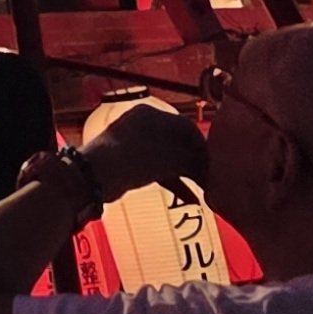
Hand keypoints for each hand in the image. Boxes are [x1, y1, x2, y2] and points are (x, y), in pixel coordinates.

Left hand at [79, 105, 208, 201]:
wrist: (95, 175)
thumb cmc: (135, 159)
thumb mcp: (169, 160)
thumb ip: (193, 162)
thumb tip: (210, 169)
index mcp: (152, 114)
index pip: (187, 127)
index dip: (204, 147)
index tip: (217, 165)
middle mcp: (144, 125)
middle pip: (179, 143)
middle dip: (196, 162)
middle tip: (212, 180)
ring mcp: (136, 143)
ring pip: (169, 158)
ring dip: (187, 174)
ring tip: (205, 191)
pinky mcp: (131, 161)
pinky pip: (158, 169)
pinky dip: (174, 181)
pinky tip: (191, 198)